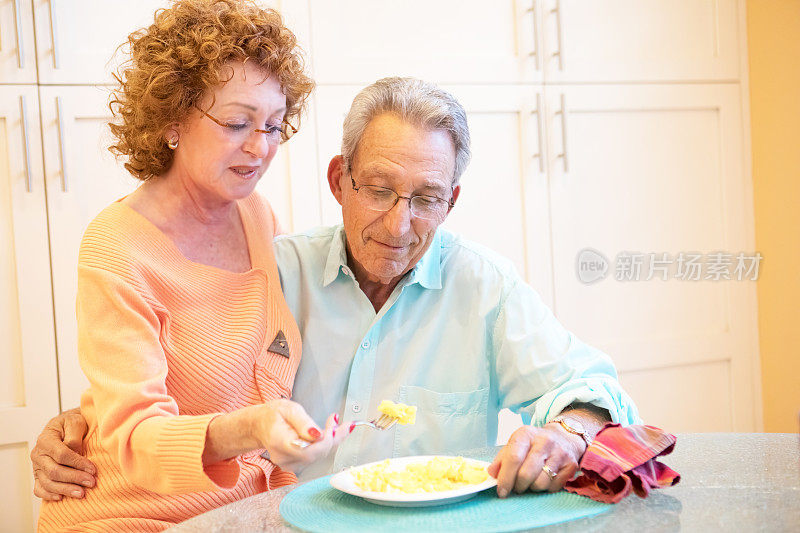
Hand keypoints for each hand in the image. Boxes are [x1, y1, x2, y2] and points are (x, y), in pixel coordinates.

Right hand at [31, 408, 96, 500]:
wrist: (65, 426)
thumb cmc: (71, 424)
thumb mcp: (75, 421)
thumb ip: (74, 436)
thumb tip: (75, 451)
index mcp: (46, 439)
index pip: (61, 455)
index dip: (78, 463)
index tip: (93, 469)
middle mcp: (38, 454)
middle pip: (54, 471)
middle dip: (74, 478)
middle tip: (91, 482)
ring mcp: (37, 466)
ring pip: (48, 482)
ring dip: (66, 489)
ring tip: (82, 493)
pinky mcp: (38, 475)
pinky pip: (39, 489)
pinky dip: (49, 495)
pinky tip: (62, 497)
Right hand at [204, 399, 347, 472]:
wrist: (260, 425)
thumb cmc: (273, 415)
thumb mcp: (288, 409)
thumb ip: (304, 422)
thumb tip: (318, 434)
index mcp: (280, 442)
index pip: (308, 450)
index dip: (326, 439)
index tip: (334, 420)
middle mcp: (284, 457)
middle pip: (316, 454)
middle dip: (333, 437)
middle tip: (339, 421)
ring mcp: (289, 464)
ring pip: (319, 456)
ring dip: (332, 441)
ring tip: (335, 424)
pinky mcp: (295, 464)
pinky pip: (316, 457)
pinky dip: (326, 445)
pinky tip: (330, 433)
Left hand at [488, 424, 583, 496]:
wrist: (564, 437)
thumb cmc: (534, 444)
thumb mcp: (516, 444)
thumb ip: (502, 458)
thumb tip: (491, 474)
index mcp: (526, 434)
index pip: (513, 457)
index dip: (505, 478)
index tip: (501, 491)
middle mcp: (544, 441)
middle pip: (526, 474)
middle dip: (518, 486)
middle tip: (516, 487)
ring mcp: (559, 453)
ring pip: (540, 483)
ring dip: (532, 488)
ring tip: (531, 481)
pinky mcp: (571, 465)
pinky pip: (553, 487)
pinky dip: (546, 488)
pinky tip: (544, 479)